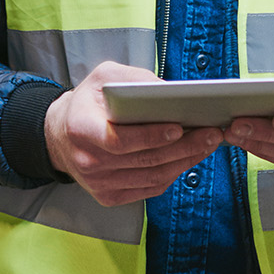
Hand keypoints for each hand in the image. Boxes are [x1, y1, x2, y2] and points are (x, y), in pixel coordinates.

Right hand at [44, 61, 223, 206]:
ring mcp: (98, 183)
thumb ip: (135, 80)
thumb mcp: (103, 77)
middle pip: (144, 160)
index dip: (151, 137)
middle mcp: (88, 161)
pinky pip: (149, 188)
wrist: (61, 135)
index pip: (119, 140)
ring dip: (185, 161)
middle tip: (211, 134)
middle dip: (184, 147)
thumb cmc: (87, 103)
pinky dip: (173, 173)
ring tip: (207, 144)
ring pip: (152, 177)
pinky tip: (189, 158)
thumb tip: (172, 93)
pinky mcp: (109, 196)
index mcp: (81, 129)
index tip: (179, 127)